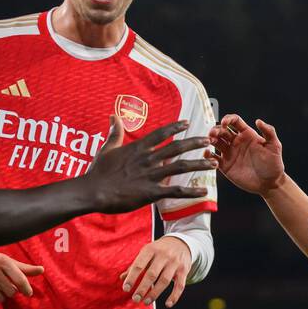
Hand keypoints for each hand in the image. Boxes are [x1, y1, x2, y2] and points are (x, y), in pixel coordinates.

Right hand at [0, 251, 43, 306]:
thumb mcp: (6, 261)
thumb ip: (24, 268)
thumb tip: (41, 270)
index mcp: (3, 261)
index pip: (20, 279)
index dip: (26, 288)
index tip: (28, 293)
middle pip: (11, 292)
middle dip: (10, 291)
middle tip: (4, 286)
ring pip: (0, 298)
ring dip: (0, 296)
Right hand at [82, 116, 212, 214]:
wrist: (93, 191)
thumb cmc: (98, 172)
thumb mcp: (107, 149)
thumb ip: (115, 133)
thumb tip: (114, 116)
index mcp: (138, 148)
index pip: (161, 134)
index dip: (175, 127)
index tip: (188, 123)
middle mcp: (148, 159)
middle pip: (176, 148)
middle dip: (195, 143)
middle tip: (209, 140)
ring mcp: (151, 175)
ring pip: (180, 167)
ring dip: (199, 164)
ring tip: (214, 164)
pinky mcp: (151, 192)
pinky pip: (175, 191)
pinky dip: (191, 192)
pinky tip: (204, 191)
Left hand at [121, 235, 191, 307]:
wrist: (180, 243)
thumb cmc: (158, 251)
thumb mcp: (146, 253)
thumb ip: (135, 265)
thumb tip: (122, 278)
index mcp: (150, 250)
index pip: (139, 265)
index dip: (131, 278)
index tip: (125, 289)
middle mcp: (163, 255)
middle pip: (151, 274)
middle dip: (142, 288)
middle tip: (135, 299)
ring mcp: (175, 263)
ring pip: (164, 281)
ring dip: (154, 293)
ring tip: (146, 302)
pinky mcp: (184, 270)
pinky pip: (180, 285)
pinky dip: (174, 296)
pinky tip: (168, 304)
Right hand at [208, 114, 285, 195]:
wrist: (270, 183)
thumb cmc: (274, 164)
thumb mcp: (275, 146)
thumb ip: (269, 132)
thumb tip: (258, 121)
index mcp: (247, 134)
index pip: (234, 121)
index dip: (228, 119)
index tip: (225, 123)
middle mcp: (236, 142)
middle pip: (222, 131)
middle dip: (216, 130)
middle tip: (213, 134)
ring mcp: (230, 153)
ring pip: (216, 142)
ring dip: (210, 140)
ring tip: (209, 142)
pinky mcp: (225, 166)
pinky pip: (213, 158)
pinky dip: (208, 155)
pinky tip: (207, 154)